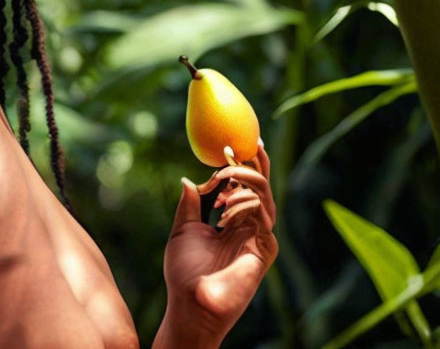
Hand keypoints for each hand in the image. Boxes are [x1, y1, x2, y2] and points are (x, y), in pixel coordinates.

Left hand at [160, 143, 277, 344]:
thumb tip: (187, 179)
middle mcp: (250, 226)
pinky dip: (242, 205)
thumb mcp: (183, 229)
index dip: (238, 164)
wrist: (189, 302)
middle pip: (261, 186)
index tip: (226, 146)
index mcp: (233, 221)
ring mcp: (259, 237)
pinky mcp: (265, 250)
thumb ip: (189, 205)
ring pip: (263, 196)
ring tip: (221, 180)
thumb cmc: (184, 271)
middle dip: (254, 163)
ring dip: (242, 182)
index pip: (242, 186)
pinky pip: (262, 217)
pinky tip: (223, 210)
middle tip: (242, 145)